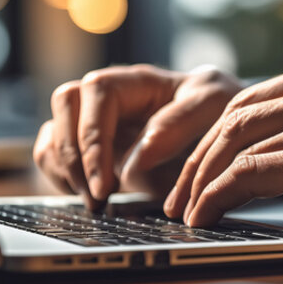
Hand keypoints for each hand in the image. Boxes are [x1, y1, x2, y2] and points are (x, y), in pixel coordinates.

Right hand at [33, 64, 240, 208]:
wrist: (228, 129)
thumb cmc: (220, 107)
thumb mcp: (213, 104)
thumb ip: (177, 126)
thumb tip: (133, 160)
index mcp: (135, 81)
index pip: (95, 93)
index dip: (93, 136)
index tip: (108, 180)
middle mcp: (109, 99)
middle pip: (64, 105)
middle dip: (73, 155)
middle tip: (96, 195)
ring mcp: (97, 124)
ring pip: (54, 133)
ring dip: (63, 169)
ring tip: (95, 202)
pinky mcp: (92, 151)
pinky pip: (54, 157)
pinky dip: (60, 177)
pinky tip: (90, 197)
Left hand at [165, 52, 282, 228]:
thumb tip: (279, 157)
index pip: (256, 96)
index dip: (216, 133)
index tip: (197, 163)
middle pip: (238, 114)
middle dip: (198, 157)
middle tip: (177, 192)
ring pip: (239, 141)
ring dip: (202, 179)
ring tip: (187, 210)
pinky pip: (256, 170)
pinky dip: (222, 192)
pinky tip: (209, 212)